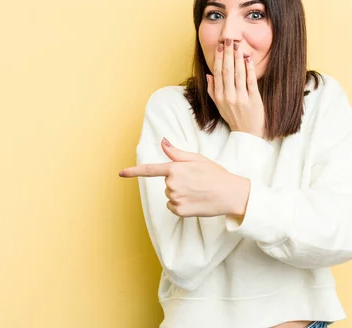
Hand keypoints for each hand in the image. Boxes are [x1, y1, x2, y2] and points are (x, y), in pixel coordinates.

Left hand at [118, 138, 249, 217]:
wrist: (231, 194)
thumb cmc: (215, 174)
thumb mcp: (196, 159)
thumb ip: (176, 153)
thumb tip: (162, 141)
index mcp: (175, 168)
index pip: (150, 170)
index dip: (133, 172)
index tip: (120, 173)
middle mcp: (172, 183)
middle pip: (166, 183)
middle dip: (178, 181)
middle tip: (196, 181)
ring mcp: (175, 198)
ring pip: (170, 195)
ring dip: (180, 193)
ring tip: (198, 191)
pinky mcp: (180, 211)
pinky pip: (173, 207)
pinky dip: (181, 205)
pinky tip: (195, 201)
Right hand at [207, 39, 264, 137]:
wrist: (247, 133)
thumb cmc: (233, 117)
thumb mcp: (219, 105)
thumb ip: (212, 90)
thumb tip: (209, 74)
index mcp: (218, 96)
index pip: (217, 73)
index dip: (218, 58)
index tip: (219, 46)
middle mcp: (228, 96)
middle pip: (226, 71)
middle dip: (227, 54)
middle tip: (228, 40)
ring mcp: (241, 98)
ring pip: (238, 74)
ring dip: (238, 58)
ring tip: (238, 45)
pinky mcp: (253, 100)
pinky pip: (250, 81)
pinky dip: (249, 69)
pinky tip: (248, 59)